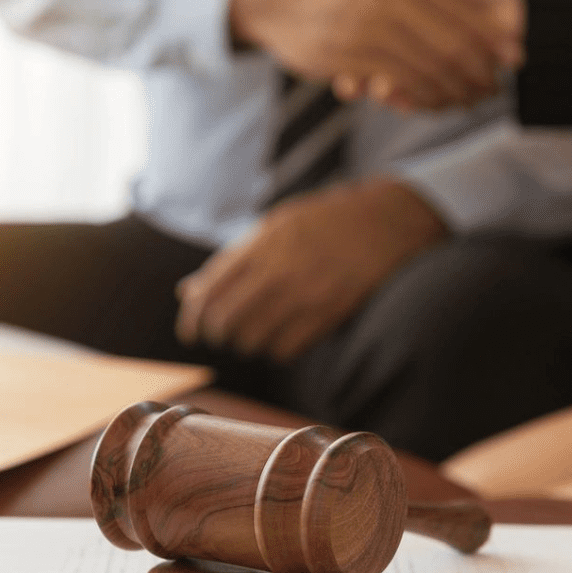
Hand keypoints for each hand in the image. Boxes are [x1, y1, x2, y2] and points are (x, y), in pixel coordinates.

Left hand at [175, 179, 446, 361]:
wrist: (384, 221)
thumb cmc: (323, 222)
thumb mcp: (273, 227)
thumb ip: (231, 259)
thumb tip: (187, 291)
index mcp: (261, 244)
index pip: (210, 292)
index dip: (192, 319)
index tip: (191, 332)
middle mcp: (280, 270)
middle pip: (226, 321)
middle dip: (217, 334)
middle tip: (222, 335)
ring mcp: (306, 294)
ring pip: (253, 340)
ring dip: (247, 343)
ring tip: (253, 334)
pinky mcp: (329, 314)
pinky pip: (286, 350)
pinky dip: (276, 350)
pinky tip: (280, 338)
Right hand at [230, 0, 522, 109]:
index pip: (459, 6)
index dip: (491, 35)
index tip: (515, 56)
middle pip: (449, 39)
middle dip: (477, 70)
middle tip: (494, 88)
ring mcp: (366, 24)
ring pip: (425, 65)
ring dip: (451, 89)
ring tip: (469, 100)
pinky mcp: (348, 54)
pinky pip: (396, 82)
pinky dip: (419, 96)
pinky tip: (432, 104)